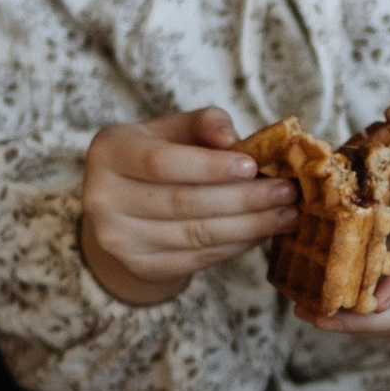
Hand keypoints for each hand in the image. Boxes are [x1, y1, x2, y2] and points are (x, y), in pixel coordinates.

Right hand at [81, 109, 294, 307]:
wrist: (124, 208)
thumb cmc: (158, 156)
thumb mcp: (173, 129)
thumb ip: (204, 123)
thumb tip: (231, 138)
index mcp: (110, 151)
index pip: (161, 163)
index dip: (209, 167)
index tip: (253, 166)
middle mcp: (102, 198)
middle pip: (183, 203)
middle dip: (243, 199)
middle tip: (286, 193)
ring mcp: (118, 239)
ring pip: (195, 235)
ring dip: (249, 226)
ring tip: (286, 214)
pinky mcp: (139, 266)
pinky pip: (196, 258)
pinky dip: (235, 247)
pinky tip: (261, 233)